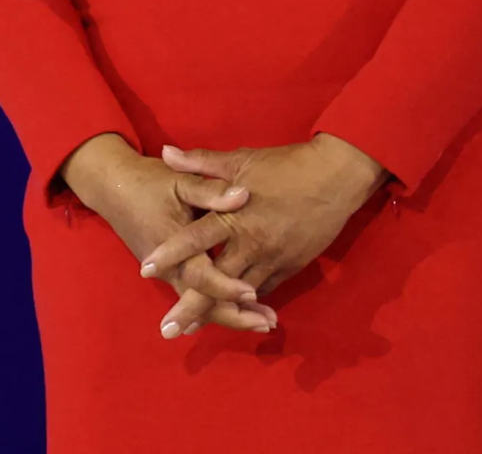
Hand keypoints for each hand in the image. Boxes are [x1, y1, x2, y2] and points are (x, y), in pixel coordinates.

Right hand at [60, 133, 277, 339]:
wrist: (112, 186)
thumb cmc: (149, 182)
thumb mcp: (180, 181)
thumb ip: (212, 190)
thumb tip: (244, 195)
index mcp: (174, 243)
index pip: (201, 275)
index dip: (226, 287)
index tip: (253, 293)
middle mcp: (170, 267)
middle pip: (201, 303)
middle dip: (235, 316)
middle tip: (268, 324)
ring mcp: (168, 273)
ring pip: (199, 304)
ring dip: (231, 314)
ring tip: (263, 322)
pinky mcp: (169, 273)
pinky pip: (194, 295)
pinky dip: (218, 304)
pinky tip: (241, 308)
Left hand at [134, 135, 387, 315]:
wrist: (336, 178)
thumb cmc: (284, 167)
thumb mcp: (240, 160)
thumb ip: (200, 163)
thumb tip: (165, 152)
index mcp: (234, 216)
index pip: (194, 239)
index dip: (170, 254)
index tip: (145, 270)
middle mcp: (251, 244)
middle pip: (215, 281)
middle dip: (191, 307)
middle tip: (168, 329)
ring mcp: (272, 259)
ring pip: (240, 294)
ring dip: (218, 313)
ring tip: (194, 329)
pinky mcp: (290, 267)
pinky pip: (264, 290)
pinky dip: (246, 302)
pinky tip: (231, 313)